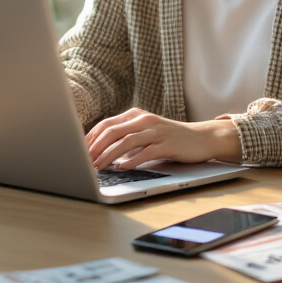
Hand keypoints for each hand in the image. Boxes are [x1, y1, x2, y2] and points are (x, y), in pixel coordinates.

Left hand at [85, 108, 241, 170]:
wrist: (202, 138)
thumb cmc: (170, 138)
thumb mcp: (146, 132)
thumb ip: (126, 136)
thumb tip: (100, 150)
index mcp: (136, 115)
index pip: (106, 124)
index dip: (91, 138)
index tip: (80, 151)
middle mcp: (144, 120)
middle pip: (113, 131)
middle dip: (96, 147)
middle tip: (84, 161)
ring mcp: (156, 131)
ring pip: (127, 141)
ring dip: (110, 155)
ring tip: (99, 166)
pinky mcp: (167, 143)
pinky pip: (146, 151)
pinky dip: (132, 160)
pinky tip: (123, 168)